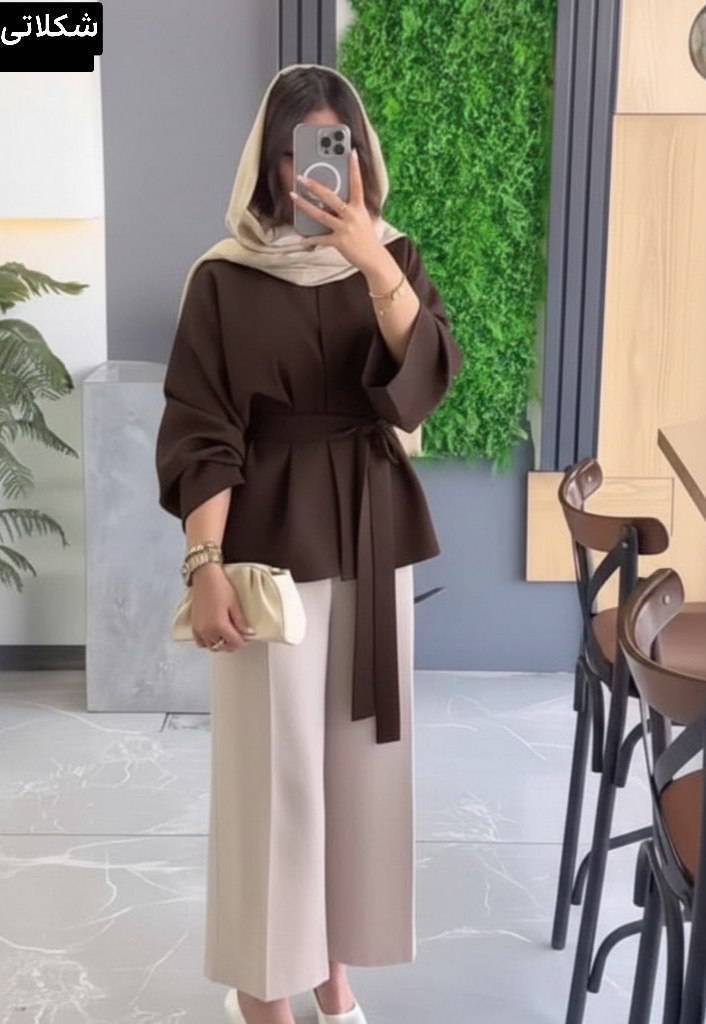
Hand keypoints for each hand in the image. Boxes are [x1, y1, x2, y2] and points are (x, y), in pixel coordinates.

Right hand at [190, 563, 255, 651]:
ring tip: (228, 635)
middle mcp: (207, 631)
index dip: (243, 641)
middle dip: (233, 643)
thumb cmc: (220, 587)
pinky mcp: (194, 626)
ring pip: (212, 646)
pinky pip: (201, 642)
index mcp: (219, 626)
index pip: (235, 643)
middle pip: (223, 647)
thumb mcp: (235, 604)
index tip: (247, 636)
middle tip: (240, 635)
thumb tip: (249, 633)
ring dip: (221, 644)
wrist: (205, 577)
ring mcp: (199, 629)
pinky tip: (215, 634)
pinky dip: (209, 642)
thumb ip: (241, 622)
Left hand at [289, 148, 384, 273]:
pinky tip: (300, 238)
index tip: (352, 152)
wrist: (373, 258)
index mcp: (359, 207)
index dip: (355, 168)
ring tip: (293, 196)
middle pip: (331, 197)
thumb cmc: (366, 237)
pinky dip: (309, 239)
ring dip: (305, 205)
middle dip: (315, 186)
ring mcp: (345, 229)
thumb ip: (350, 207)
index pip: (358, 184)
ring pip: (321, 214)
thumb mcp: (362, 218)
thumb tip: (332, 199)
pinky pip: (320, 239)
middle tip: (302, 177)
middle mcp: (352, 216)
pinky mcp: (339, 242)